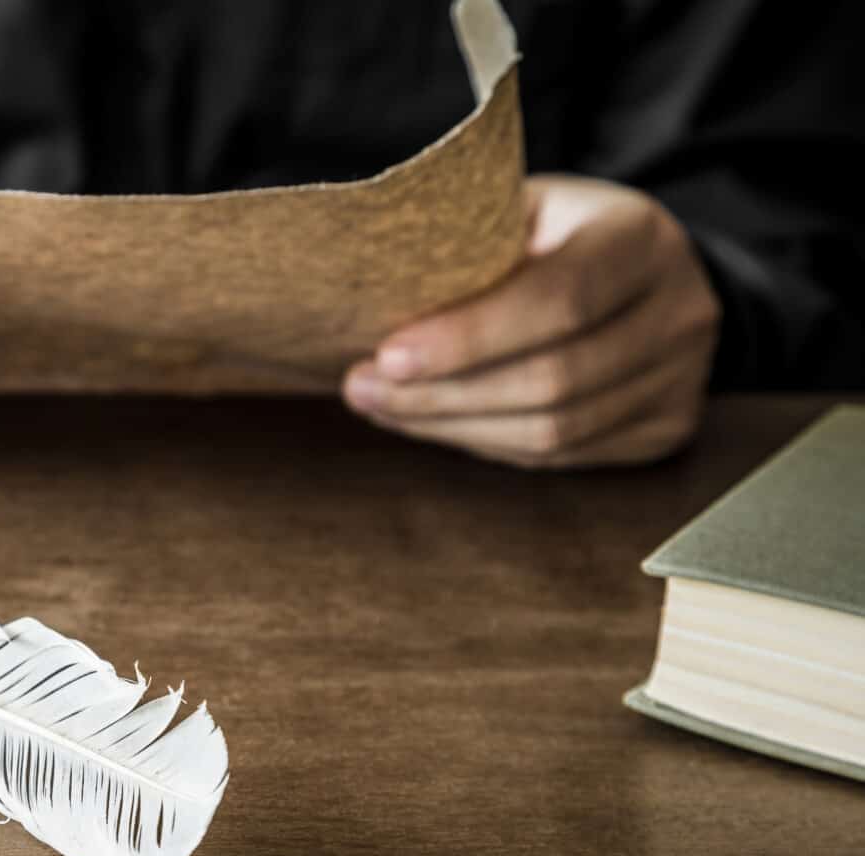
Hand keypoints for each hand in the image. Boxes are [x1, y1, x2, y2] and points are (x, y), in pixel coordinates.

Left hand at [342, 175, 719, 467]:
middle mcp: (679, 308)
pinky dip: (486, 445)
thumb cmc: (558, 233)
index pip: (558, 299)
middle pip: (553, 379)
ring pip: (554, 432)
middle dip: (443, 393)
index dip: (468, 337)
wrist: (647, 268)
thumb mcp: (522, 210)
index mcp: (639, 236)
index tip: (387, 355)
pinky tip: (434, 422)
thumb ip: (467, 245)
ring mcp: (681, 376)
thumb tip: (367, 297)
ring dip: (453, 427)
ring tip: (383, 406)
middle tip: (362, 387)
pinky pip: (563, 457)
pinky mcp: (668, 427)